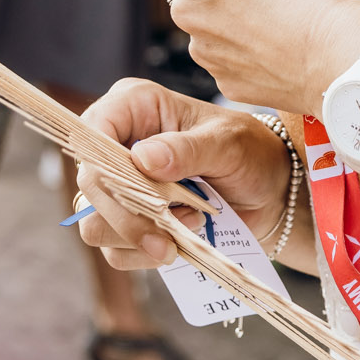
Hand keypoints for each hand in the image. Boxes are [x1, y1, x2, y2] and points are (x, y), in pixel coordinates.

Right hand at [74, 79, 296, 267]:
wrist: (269, 191)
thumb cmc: (250, 152)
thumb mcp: (228, 143)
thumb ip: (188, 149)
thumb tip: (142, 158)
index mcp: (134, 106)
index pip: (90, 134)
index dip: (104, 166)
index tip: (143, 192)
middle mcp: (117, 144)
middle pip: (90, 187)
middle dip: (130, 214)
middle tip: (173, 224)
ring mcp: (119, 186)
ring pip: (94, 225)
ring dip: (142, 235)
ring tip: (190, 222)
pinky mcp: (127, 222)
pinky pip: (114, 252)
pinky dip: (147, 253)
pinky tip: (181, 237)